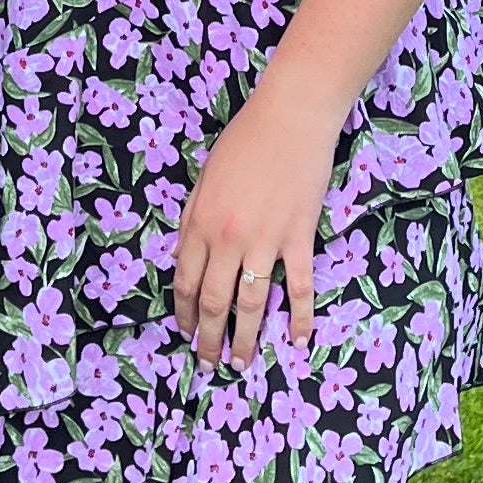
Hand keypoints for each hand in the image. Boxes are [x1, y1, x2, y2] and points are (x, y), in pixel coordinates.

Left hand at [172, 82, 341, 369]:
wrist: (290, 118)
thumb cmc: (244, 142)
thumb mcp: (204, 179)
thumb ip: (193, 220)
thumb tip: (186, 257)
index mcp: (200, 223)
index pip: (185, 282)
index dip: (184, 314)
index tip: (185, 335)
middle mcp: (228, 238)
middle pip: (214, 301)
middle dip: (210, 337)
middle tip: (210, 363)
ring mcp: (266, 240)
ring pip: (252, 302)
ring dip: (247, 338)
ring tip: (243, 364)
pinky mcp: (299, 237)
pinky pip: (298, 285)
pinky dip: (299, 316)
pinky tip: (298, 340)